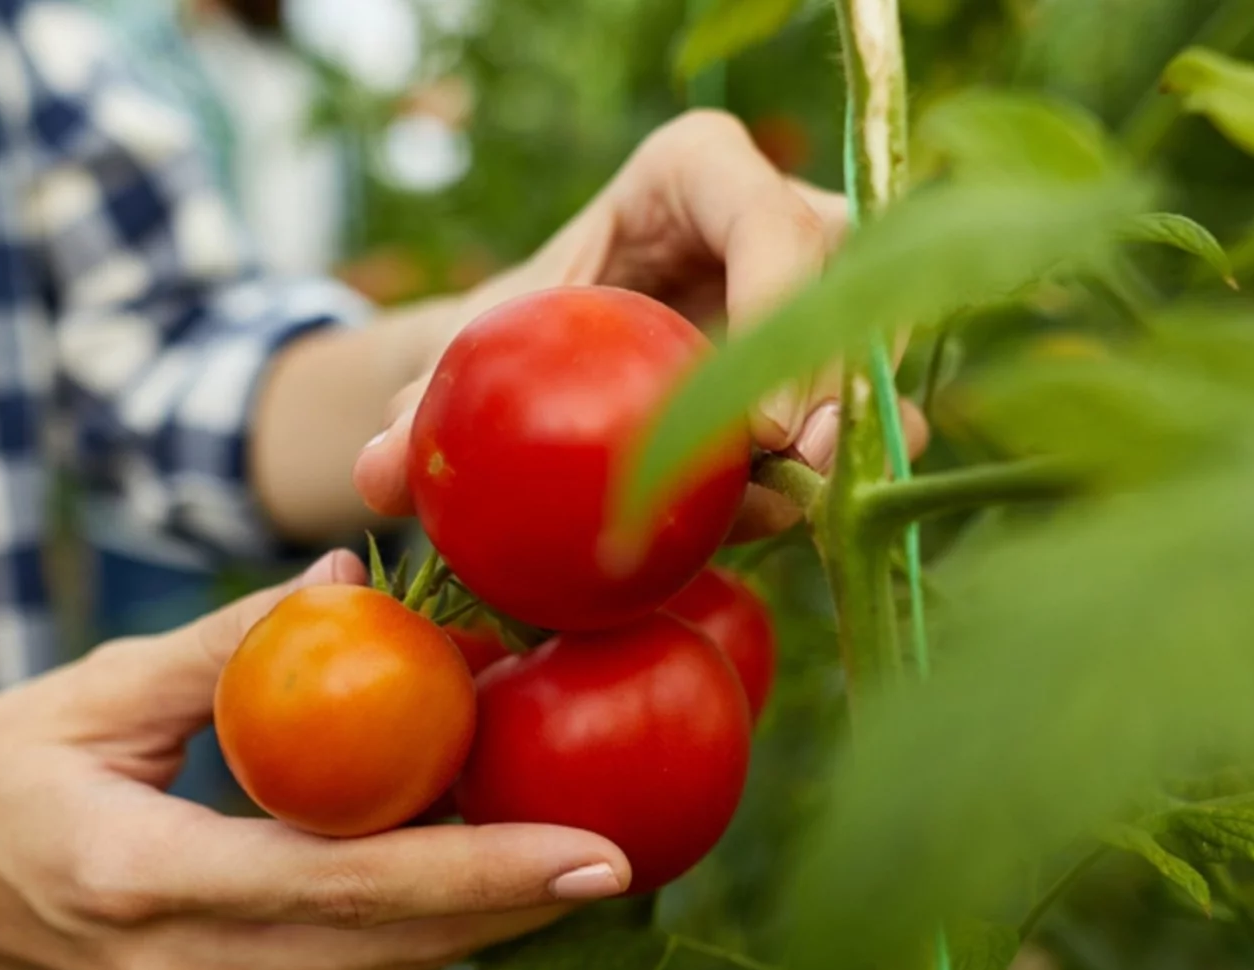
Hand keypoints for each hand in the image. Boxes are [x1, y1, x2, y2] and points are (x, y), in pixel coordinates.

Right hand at [0, 551, 630, 969]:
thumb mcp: (100, 688)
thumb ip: (231, 642)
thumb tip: (354, 582)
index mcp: (145, 875)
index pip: (348, 882)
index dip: (482, 872)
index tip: (593, 857)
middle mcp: (185, 962)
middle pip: (390, 943)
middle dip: (516, 905)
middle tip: (628, 852)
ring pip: (379, 961)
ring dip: (482, 913)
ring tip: (581, 852)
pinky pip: (345, 954)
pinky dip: (421, 913)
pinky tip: (484, 859)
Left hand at [352, 109, 928, 537]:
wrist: (554, 364)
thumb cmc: (518, 331)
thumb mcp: (473, 353)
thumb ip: (426, 403)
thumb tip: (379, 473)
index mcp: (697, 170)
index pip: (765, 217)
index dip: (778, 303)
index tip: (757, 425)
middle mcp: (783, 212)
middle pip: (844, 284)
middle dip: (835, 381)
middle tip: (798, 473)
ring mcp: (828, 284)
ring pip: (874, 345)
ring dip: (853, 429)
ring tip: (802, 503)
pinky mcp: (843, 358)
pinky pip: (874, 406)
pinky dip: (845, 465)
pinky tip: (800, 516)